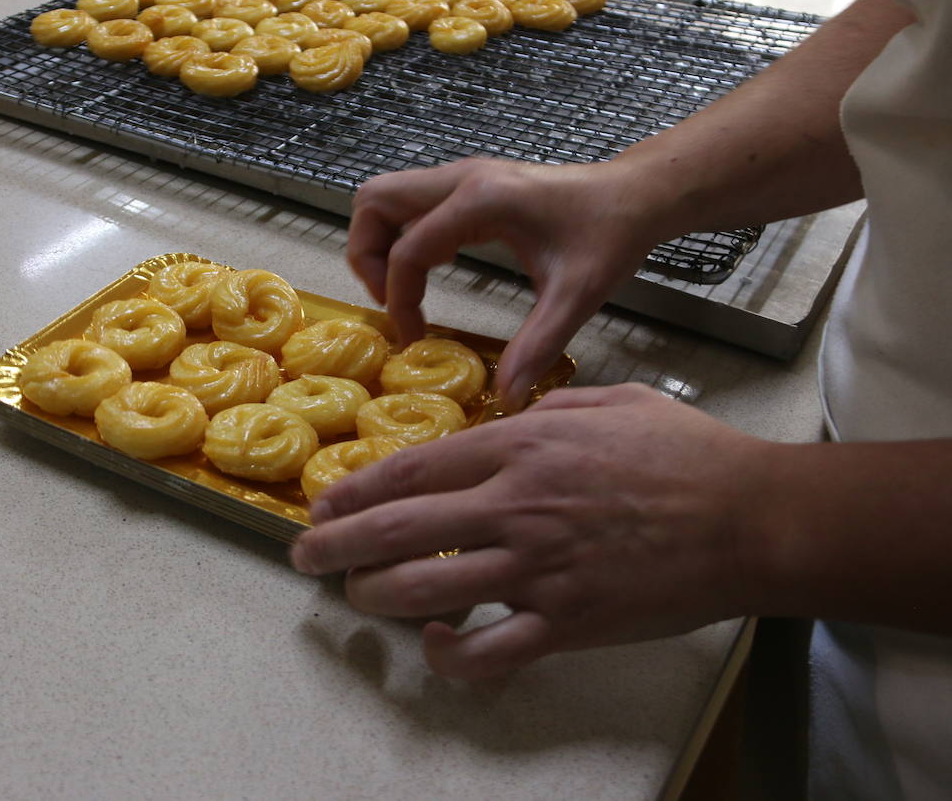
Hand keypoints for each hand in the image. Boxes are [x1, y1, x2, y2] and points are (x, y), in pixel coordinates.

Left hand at [290, 384, 770, 678]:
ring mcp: (538, 568)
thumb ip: (544, 407)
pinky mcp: (567, 621)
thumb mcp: (608, 403)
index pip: (412, 468)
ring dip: (374, 596)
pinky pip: (489, 650)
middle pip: (396, 529)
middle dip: (336, 544)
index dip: (356, 488)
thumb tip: (504, 416)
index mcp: (522, 448)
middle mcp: (515, 506)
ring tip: (353, 597)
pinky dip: (451, 656)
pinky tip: (436, 647)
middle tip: (304, 556)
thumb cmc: (687, 454)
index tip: (324, 501)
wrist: (754, 517)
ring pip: (425, 589)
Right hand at [348, 158, 667, 407]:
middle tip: (391, 300)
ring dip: (378, 242)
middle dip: (366, 254)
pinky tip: (435, 268)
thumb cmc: (610, 235)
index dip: (401, 299)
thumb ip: (538, 346)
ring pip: (384, 197)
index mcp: (482, 201)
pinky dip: (403, 234)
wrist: (635, 195)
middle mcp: (462, 178)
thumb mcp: (578, 296)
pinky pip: (410, 202)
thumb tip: (507, 397)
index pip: (408, 249)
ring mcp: (462, 175)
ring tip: (404, 288)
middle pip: (374, 201)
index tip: (415, 340)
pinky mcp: (468, 183)